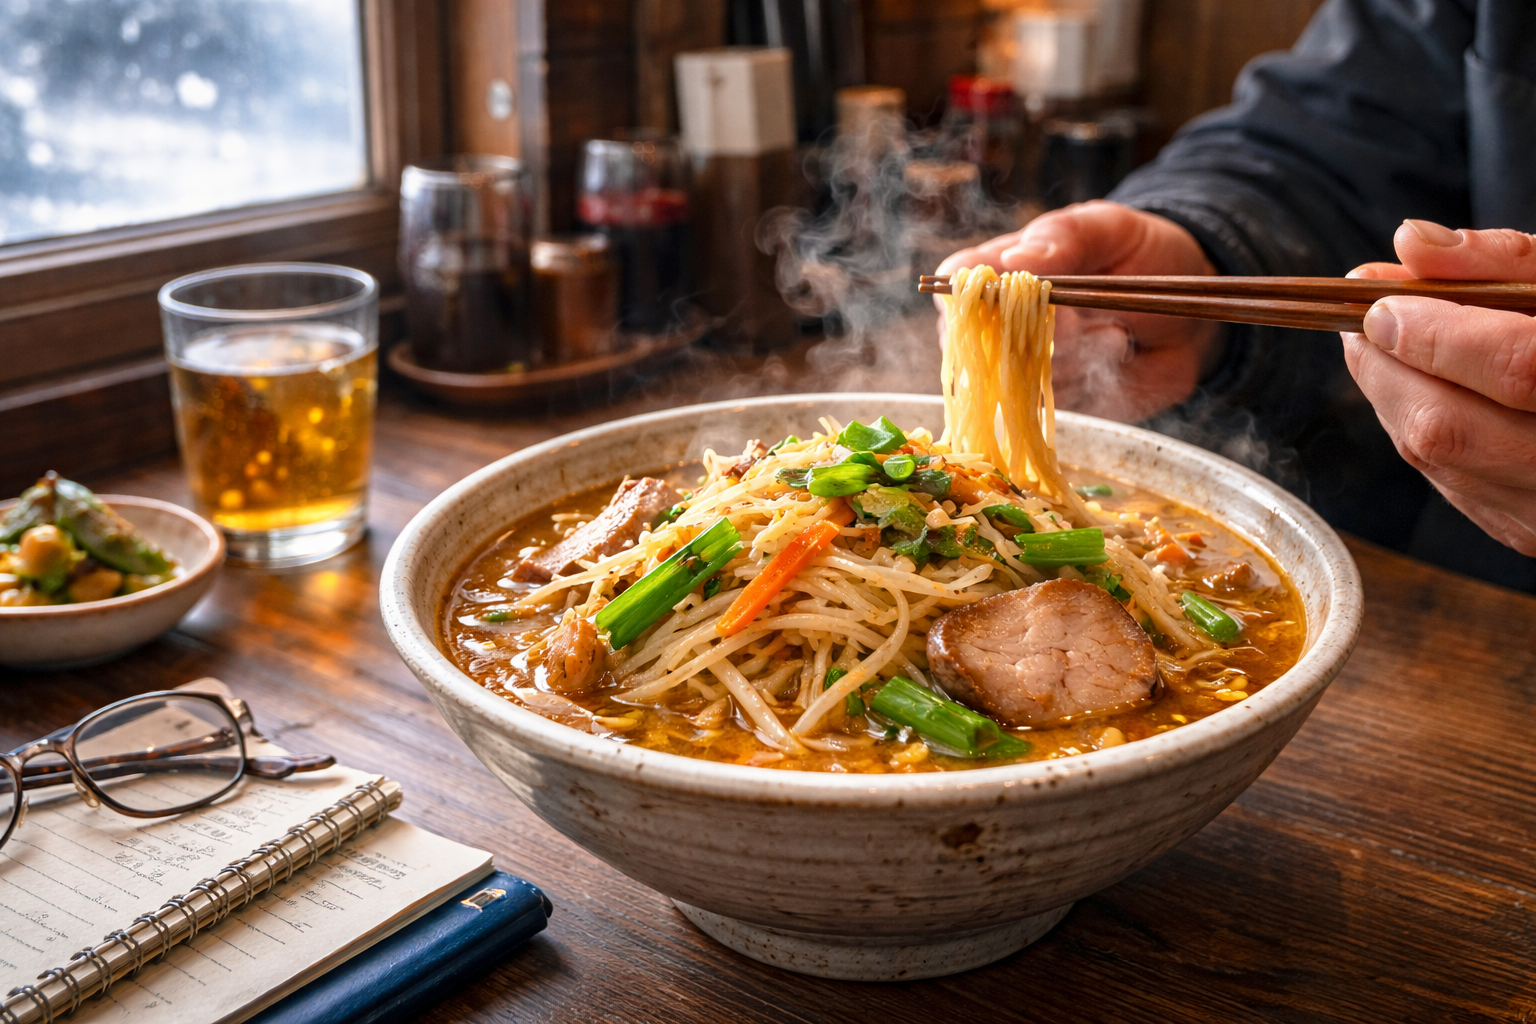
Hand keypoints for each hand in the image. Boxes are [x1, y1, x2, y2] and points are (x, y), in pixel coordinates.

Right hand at [935, 200, 1223, 421]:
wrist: (1192, 308)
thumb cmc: (1142, 254)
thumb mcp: (1110, 227)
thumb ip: (1065, 236)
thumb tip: (1012, 259)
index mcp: (1002, 269)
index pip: (956, 288)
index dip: (973, 302)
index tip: (1013, 300)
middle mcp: (1004, 322)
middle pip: (983, 344)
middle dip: (1041, 334)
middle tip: (1079, 316)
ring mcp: (1030, 365)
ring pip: (1023, 377)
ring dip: (1078, 357)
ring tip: (1115, 332)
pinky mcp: (1060, 399)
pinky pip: (1059, 404)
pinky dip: (1095, 380)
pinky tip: (1118, 355)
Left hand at [1345, 220, 1535, 555]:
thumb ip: (1505, 261)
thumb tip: (1413, 243)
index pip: (1519, 367)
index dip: (1436, 332)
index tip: (1379, 299)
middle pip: (1452, 427)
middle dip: (1387, 368)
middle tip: (1363, 320)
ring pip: (1437, 460)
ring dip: (1392, 396)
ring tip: (1386, 345)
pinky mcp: (1525, 533)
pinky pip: (1449, 481)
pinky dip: (1419, 428)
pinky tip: (1423, 390)